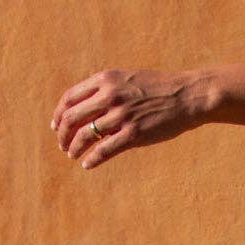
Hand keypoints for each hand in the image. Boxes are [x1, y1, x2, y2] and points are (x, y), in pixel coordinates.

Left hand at [50, 68, 201, 169]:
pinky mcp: (134, 134)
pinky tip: (87, 164)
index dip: (59, 114)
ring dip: (74, 148)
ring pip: (85, 135)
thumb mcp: (127, 80)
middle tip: (63, 145)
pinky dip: (92, 159)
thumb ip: (106, 90)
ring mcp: (121, 116)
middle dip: (63, 134)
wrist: (187, 96)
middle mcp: (110, 96)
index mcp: (106, 80)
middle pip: (72, 117)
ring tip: (73, 155)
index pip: (69, 98)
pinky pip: (104, 150)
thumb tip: (86, 109)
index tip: (57, 126)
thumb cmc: (158, 89)